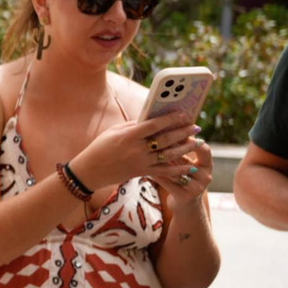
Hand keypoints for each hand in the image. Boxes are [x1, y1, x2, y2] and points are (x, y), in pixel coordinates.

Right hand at [70, 109, 200, 192]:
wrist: (90, 171)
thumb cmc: (100, 147)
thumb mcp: (114, 131)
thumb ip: (133, 125)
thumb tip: (152, 119)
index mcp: (129, 136)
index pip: (154, 125)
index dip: (171, 119)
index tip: (183, 114)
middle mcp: (136, 149)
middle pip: (165, 139)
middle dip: (183, 132)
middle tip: (196, 127)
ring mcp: (140, 162)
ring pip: (169, 155)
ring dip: (185, 148)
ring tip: (197, 142)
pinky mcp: (141, 173)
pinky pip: (164, 171)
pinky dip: (178, 169)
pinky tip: (190, 166)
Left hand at [148, 138, 213, 209]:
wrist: (185, 204)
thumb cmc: (183, 177)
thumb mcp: (187, 163)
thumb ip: (181, 148)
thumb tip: (167, 126)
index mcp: (207, 165)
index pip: (204, 149)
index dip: (191, 140)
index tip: (175, 131)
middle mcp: (206, 176)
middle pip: (187, 160)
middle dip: (172, 150)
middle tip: (157, 140)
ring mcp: (197, 188)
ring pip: (177, 172)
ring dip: (163, 163)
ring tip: (148, 153)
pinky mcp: (185, 196)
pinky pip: (168, 183)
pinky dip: (157, 175)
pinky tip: (145, 169)